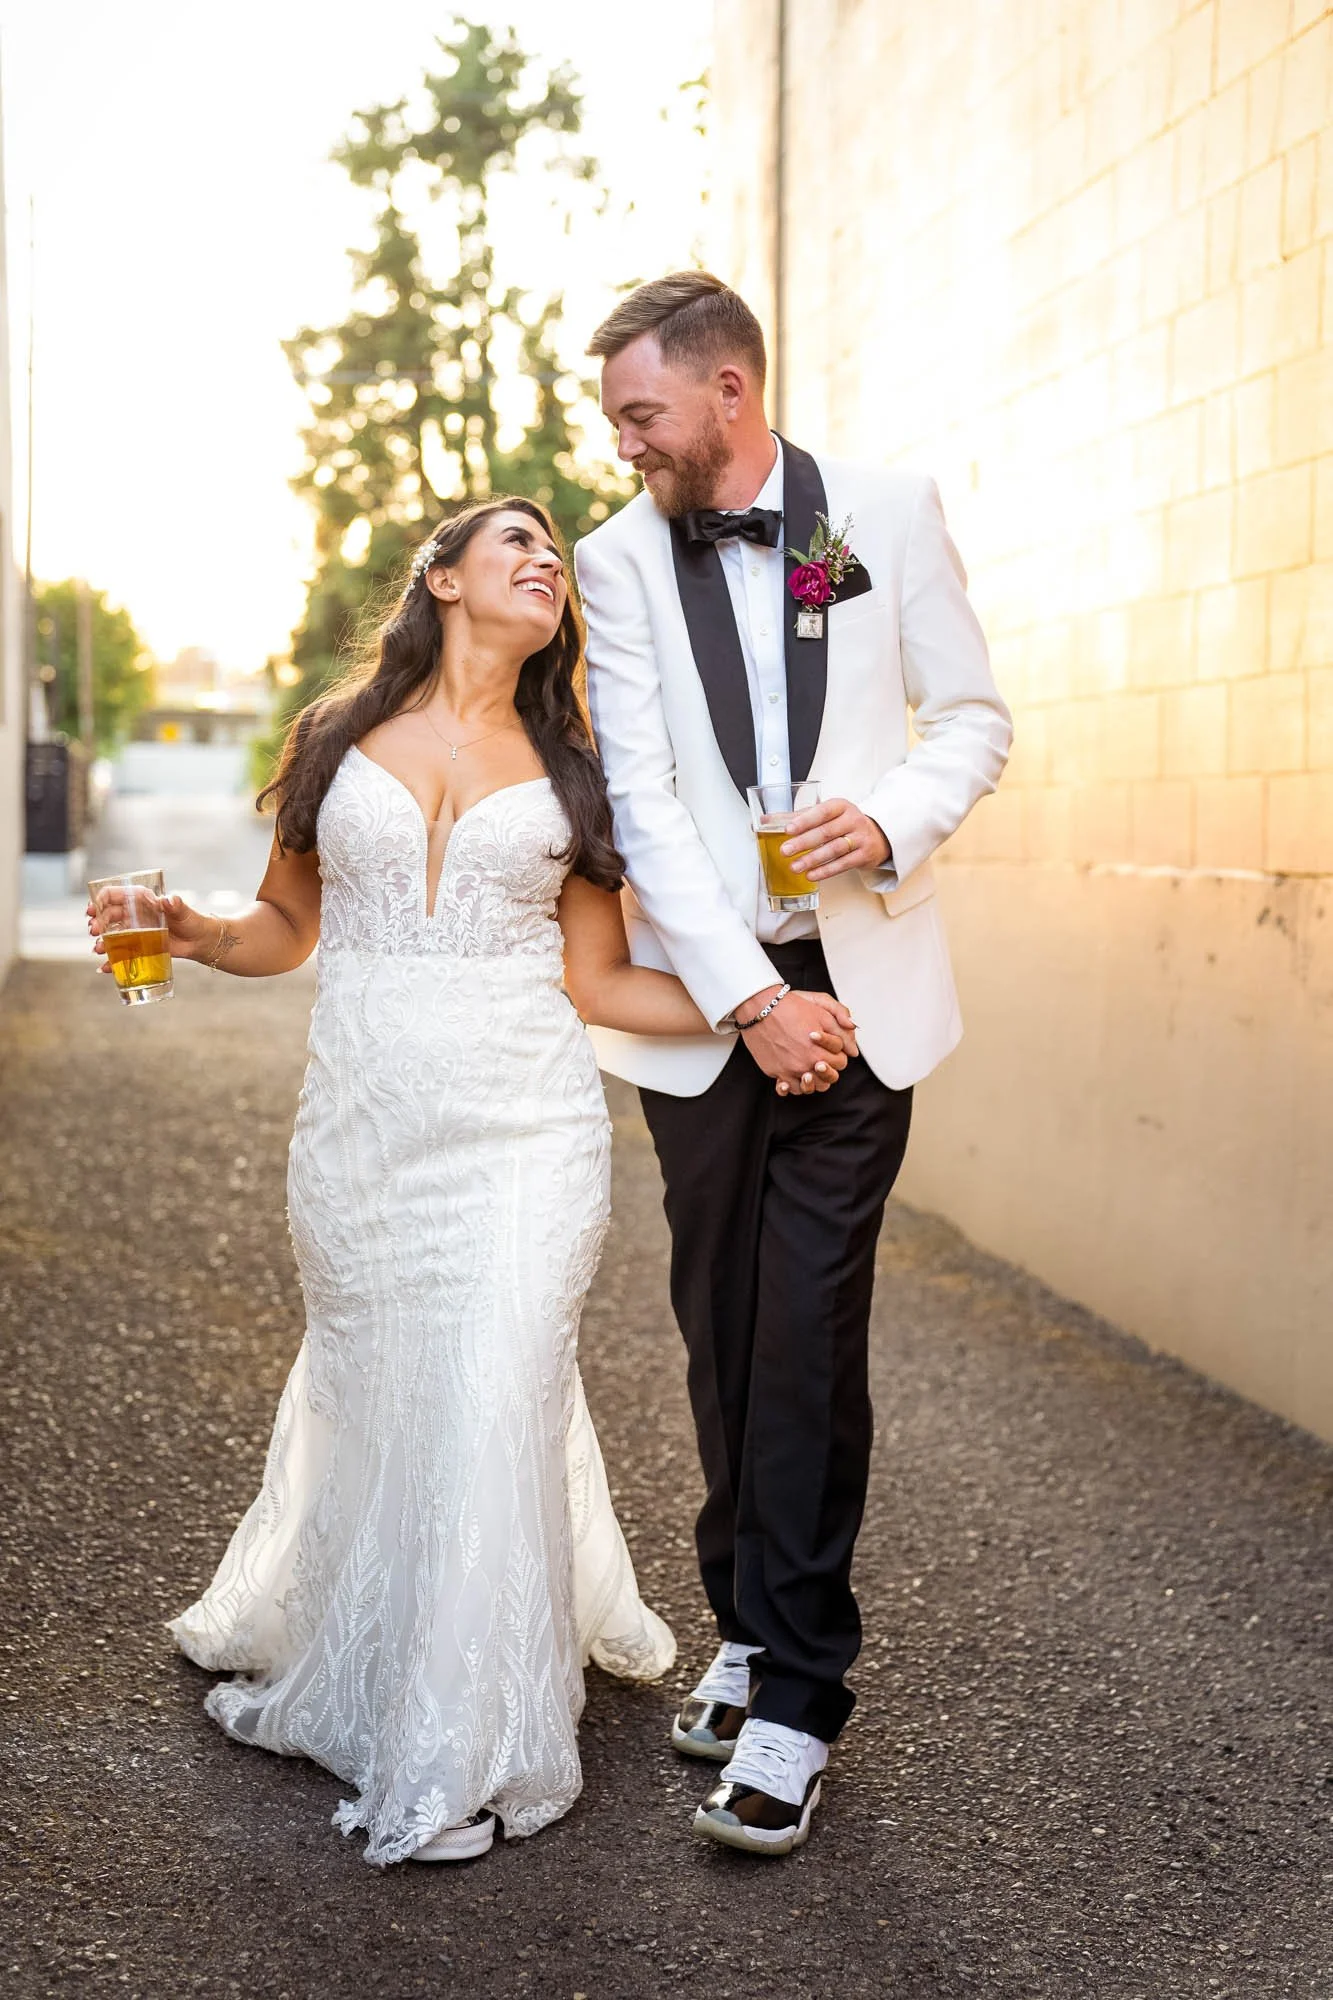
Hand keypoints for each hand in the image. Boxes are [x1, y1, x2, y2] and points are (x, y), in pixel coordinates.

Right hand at [87, 891, 218, 973]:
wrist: (199, 941)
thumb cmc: (191, 920)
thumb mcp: (183, 911)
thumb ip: (176, 905)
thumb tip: (170, 900)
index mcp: (140, 899)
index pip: (113, 895)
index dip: (100, 900)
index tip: (92, 909)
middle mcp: (133, 914)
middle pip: (107, 916)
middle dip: (97, 923)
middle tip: (94, 931)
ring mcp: (134, 931)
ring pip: (111, 935)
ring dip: (101, 942)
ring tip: (98, 949)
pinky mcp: (137, 946)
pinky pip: (120, 952)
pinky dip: (111, 961)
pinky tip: (104, 967)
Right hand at [738, 986, 859, 1092]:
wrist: (761, 1007)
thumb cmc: (791, 1007)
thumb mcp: (823, 1011)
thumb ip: (841, 1029)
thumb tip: (853, 1050)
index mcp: (819, 1052)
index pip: (839, 1063)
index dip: (838, 1056)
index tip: (831, 1049)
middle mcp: (804, 1064)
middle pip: (825, 1080)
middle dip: (827, 1071)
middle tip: (821, 1061)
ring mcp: (787, 1070)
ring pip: (807, 1088)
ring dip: (811, 1082)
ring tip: (808, 1072)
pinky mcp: (773, 1070)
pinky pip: (787, 1088)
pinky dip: (790, 1087)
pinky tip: (791, 1080)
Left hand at [780, 798, 889, 881]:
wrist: (876, 835)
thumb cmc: (843, 823)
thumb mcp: (825, 815)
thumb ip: (797, 817)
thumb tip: (765, 820)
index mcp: (840, 806)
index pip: (821, 811)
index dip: (804, 820)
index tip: (788, 829)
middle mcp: (852, 819)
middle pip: (826, 832)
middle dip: (804, 842)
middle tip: (785, 851)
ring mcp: (860, 838)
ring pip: (834, 849)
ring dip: (813, 859)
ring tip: (795, 866)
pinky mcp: (864, 855)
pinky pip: (843, 864)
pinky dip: (826, 871)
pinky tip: (811, 875)